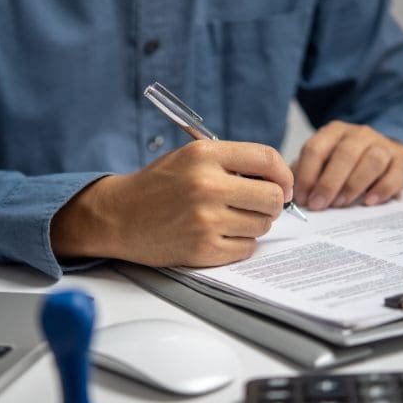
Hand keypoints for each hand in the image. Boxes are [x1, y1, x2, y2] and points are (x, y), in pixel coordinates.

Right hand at [50, 140, 293, 266]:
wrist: (118, 216)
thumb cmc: (157, 186)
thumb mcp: (191, 157)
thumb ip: (232, 162)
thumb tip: (278, 180)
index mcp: (205, 155)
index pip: (267, 159)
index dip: (284, 175)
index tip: (283, 185)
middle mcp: (207, 185)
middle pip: (272, 197)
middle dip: (272, 204)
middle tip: (259, 206)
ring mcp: (206, 220)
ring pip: (262, 225)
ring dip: (254, 224)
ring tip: (230, 219)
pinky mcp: (203, 248)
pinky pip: (246, 248)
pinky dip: (239, 244)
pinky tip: (220, 235)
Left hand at [292, 121, 402, 209]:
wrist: (383, 155)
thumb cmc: (345, 164)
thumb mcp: (323, 163)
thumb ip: (306, 174)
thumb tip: (290, 195)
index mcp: (334, 132)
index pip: (316, 148)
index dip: (307, 175)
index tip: (302, 198)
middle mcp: (359, 134)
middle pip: (345, 154)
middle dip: (328, 182)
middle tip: (318, 205)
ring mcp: (383, 145)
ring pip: (372, 160)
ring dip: (353, 185)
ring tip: (340, 204)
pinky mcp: (401, 162)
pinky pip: (395, 173)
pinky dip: (382, 189)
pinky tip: (368, 202)